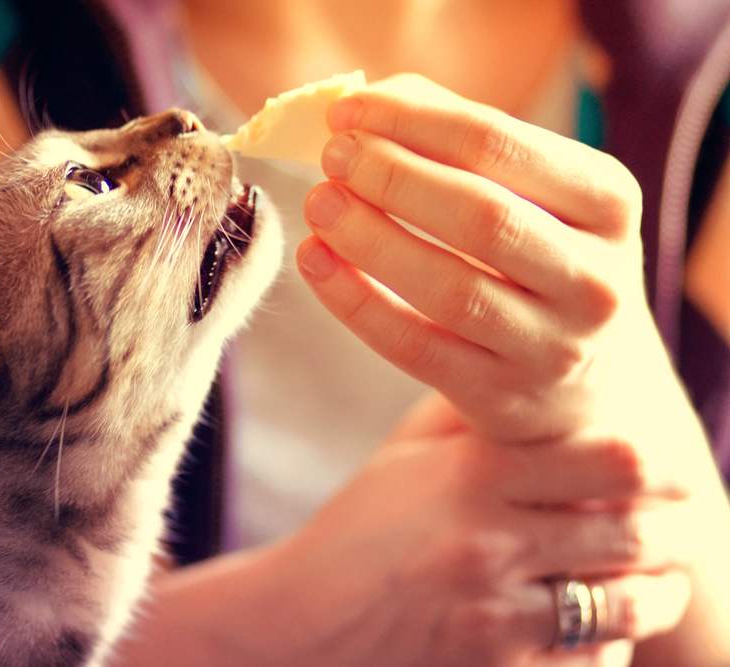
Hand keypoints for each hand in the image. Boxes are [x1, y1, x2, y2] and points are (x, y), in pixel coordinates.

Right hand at [281, 422, 690, 666]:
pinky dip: (612, 639)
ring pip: (630, 602)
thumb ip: (465, 414)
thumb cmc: (358, 529)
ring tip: (659, 580)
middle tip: (674, 524)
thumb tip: (521, 371)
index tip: (666, 469)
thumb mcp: (402, 456)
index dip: (655, 464)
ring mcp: (498, 612)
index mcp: (473, 476)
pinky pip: (595, 658)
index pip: (610, 459)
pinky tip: (601, 622)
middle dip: (667, 529)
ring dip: (656, 590)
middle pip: (634, 530)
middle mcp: (492, 541)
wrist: (306, 619)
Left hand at [296, 74, 688, 445]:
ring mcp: (551, 346)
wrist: (582, 380)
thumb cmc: (538, 259)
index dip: (413, 122)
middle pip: (479, 216)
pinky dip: (354, 302)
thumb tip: (371, 106)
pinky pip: (413, 346)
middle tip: (332, 158)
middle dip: (391, 178)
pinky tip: (315, 261)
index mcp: (607, 202)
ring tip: (319, 203)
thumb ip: (459, 141)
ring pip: (448, 288)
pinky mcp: (498, 395)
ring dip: (369, 239)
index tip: (348, 113)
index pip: (500, 145)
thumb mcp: (530, 194)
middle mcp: (592, 278)